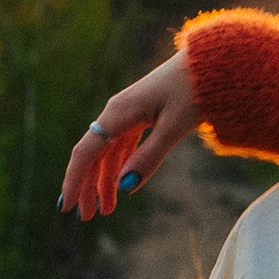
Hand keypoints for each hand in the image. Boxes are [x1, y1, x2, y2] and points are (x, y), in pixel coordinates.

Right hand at [59, 53, 201, 219]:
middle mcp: (117, 112)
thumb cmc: (195, 90)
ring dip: (105, 180)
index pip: (86, 153)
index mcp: (118, 113)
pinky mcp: (142, 113)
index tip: (66, 207)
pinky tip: (122, 182)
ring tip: (106, 209)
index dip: (74, 181)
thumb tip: (125, 185)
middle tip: (87, 217)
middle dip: (88, 187)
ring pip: (109, 151)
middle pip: (94, 155)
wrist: (212, 62)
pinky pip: (123, 144)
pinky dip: (120, 165)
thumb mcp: (174, 127)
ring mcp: (129, 112)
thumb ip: (149, 156)